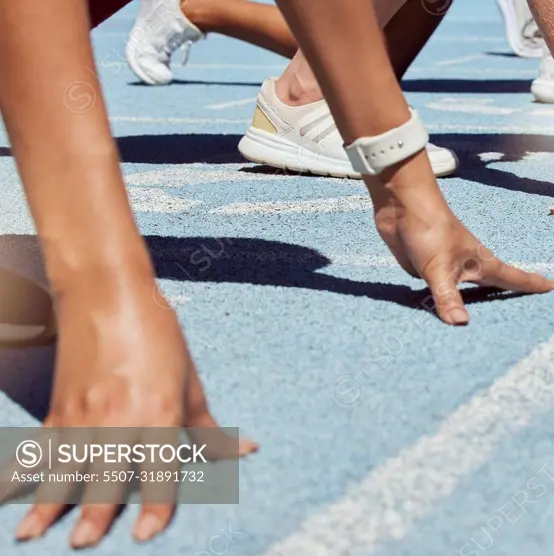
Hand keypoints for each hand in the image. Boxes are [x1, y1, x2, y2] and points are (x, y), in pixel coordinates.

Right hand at [7, 277, 256, 548]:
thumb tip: (246, 450)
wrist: (108, 294)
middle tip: (81, 545)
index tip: (144, 535)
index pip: (159, 469)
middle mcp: (119, 419)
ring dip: (46, 504)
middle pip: (105, 474)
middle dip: (92, 513)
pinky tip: (5, 496)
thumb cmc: (159, 337)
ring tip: (30, 536)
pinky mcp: (58, 407)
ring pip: (64, 468)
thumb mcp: (190, 382)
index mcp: (158, 414)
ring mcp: (83, 414)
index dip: (154, 505)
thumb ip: (209, 428)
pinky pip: (38, 447)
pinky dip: (20, 473)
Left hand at [370, 153, 553, 324]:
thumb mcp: (439, 267)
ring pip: (467, 290)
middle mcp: (468, 265)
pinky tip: (445, 311)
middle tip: (528, 310)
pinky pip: (442, 291)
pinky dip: (448, 301)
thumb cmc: (430, 229)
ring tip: (490, 315)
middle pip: (493, 285)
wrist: (401, 203)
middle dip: (509, 295)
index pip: (513, 277)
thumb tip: (461, 325)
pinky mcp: (428, 267)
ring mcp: (448, 266)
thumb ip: (448, 297)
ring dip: (478, 300)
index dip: (533, 284)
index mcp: (480, 262)